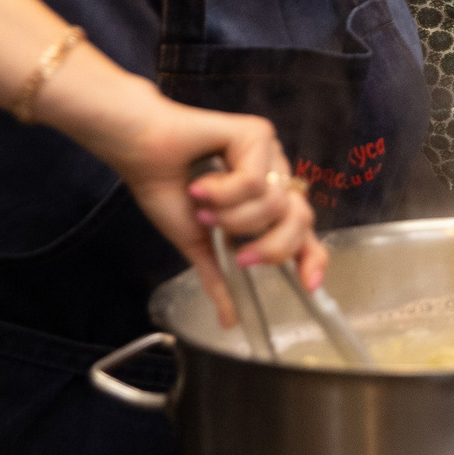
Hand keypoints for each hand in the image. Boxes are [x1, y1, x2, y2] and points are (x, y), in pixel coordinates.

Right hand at [39, 52, 324, 326]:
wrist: (141, 152)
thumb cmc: (167, 189)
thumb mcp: (199, 245)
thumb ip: (220, 278)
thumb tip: (229, 321)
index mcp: (265, 203)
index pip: (304, 232)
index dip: (312, 259)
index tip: (310, 288)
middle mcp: (274, 176)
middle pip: (300, 222)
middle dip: (270, 248)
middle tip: (240, 256)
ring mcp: (269, 154)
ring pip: (274, 204)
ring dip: (232, 216)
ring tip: (203, 204)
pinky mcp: (258, 133)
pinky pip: (255, 180)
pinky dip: (223, 191)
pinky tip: (202, 184)